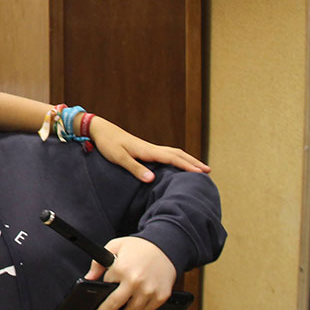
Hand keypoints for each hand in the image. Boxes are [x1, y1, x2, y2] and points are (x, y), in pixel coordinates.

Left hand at [85, 236, 176, 309]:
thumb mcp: (114, 246)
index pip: (106, 285)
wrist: (165, 246)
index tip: (98, 296)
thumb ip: (98, 263)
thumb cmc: (138, 247)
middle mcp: (135, 282)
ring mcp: (149, 291)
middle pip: (116, 304)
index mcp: (122, 269)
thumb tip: (88, 277)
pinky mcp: (161, 296)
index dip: (103, 288)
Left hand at [87, 116, 209, 182]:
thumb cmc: (108, 144)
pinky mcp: (145, 149)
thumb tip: (152, 179)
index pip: (173, 158)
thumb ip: (135, 168)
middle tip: (208, 171)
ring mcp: (149, 148)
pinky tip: (178, 163)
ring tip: (198, 167)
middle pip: (178, 154)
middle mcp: (151, 148)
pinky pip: (166, 154)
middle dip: (193, 162)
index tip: (201, 173)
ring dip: (187, 159)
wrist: (100, 130)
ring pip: (173, 152)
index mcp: (147, 150)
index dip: (188, 166)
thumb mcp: (119, 158)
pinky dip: (177, 158)